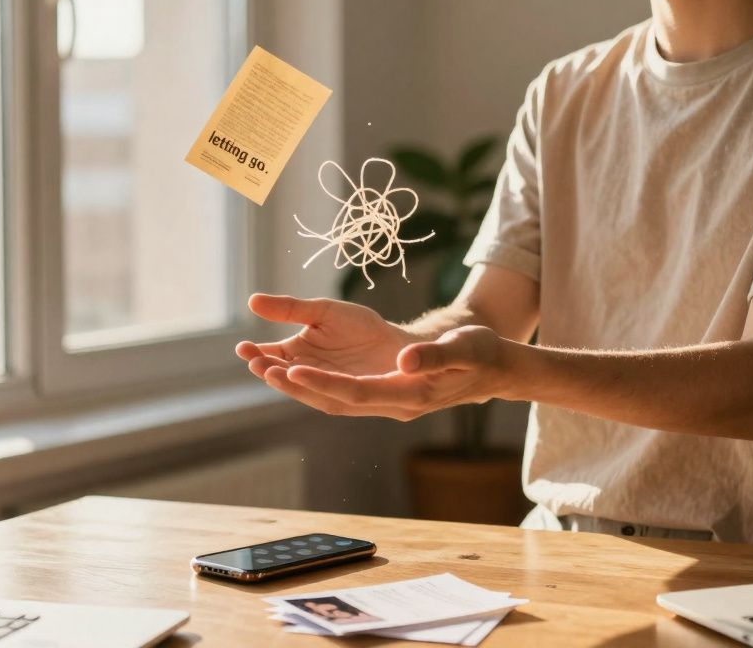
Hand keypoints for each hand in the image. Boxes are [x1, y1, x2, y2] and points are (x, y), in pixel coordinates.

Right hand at [237, 294, 416, 378]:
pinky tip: (300, 374)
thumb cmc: (361, 328)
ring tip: (271, 370)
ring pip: (300, 387)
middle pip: (280, 374)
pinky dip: (312, 386)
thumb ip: (290, 309)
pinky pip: (326, 392)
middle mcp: (307, 374)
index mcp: (297, 353)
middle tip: (254, 361)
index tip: (242, 347)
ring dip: (284, 381)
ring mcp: (325, 387)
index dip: (255, 354)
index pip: (270, 355)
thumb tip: (251, 301)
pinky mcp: (346, 397)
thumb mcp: (323, 311)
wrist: (398, 344)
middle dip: (266, 368)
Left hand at [281, 325, 518, 420]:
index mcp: (411, 395)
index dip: (322, 383)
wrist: (493, 368)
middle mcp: (394, 405)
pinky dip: (315, 381)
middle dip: (297, 385)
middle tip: (259, 366)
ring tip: (262, 365)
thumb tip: (405, 361)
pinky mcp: (384, 393)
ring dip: (299, 385)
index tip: (291, 368)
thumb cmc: (480, 352)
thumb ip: (434, 356)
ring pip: (333, 399)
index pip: (357, 394)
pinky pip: (341, 392)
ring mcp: (388, 402)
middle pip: (335, 401)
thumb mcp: (464, 348)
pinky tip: (293, 366)